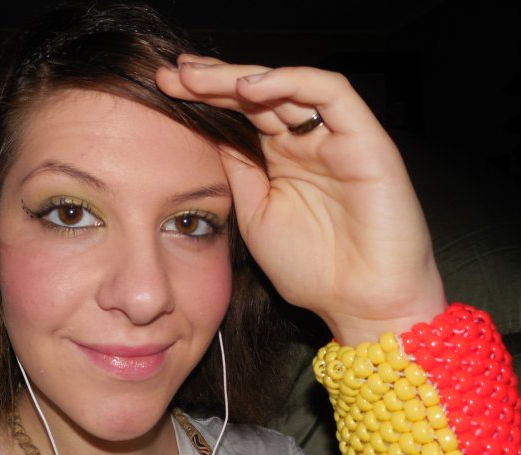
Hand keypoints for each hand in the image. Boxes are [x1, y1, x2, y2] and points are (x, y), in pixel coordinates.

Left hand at [156, 55, 446, 343]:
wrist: (361, 306)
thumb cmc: (313, 270)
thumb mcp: (256, 215)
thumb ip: (239, 172)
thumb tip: (209, 134)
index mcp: (282, 161)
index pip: (242, 115)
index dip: (204, 98)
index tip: (163, 89)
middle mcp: (308, 143)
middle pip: (260, 95)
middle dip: (214, 80)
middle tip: (174, 73)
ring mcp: (337, 138)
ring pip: (289, 85)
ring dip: (241, 77)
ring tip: (198, 77)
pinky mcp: (366, 139)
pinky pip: (331, 93)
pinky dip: (290, 83)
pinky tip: (249, 89)